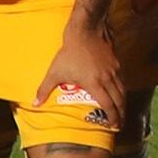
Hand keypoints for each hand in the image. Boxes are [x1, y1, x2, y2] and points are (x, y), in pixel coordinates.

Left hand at [38, 21, 122, 139]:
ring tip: (122, 112)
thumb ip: (44, 90)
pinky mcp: (116, 63)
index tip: (114, 126)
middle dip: (121, 114)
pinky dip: (123, 90)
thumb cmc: (69, 53)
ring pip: (123, 90)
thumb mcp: (55, 72)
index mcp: (95, 84)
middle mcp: (107, 79)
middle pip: (119, 100)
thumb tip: (34, 104)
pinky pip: (123, 80)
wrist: (85, 31)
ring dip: (123, 103)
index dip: (112, 118)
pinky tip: (120, 93)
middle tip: (120, 125)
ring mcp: (114, 70)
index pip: (108, 105)